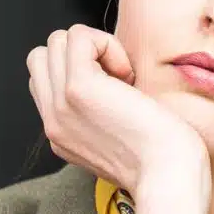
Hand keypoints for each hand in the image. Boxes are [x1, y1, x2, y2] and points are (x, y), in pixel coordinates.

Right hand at [28, 24, 206, 194]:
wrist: (169, 177)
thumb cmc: (163, 159)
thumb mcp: (118, 140)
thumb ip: (99, 116)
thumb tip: (111, 79)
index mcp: (60, 133)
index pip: (45, 80)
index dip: (79, 70)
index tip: (115, 91)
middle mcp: (53, 120)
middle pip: (45, 55)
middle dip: (83, 54)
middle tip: (119, 81)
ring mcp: (61, 104)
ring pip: (57, 41)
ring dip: (95, 47)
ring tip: (124, 78)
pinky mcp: (78, 87)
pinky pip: (78, 36)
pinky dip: (106, 44)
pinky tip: (127, 74)